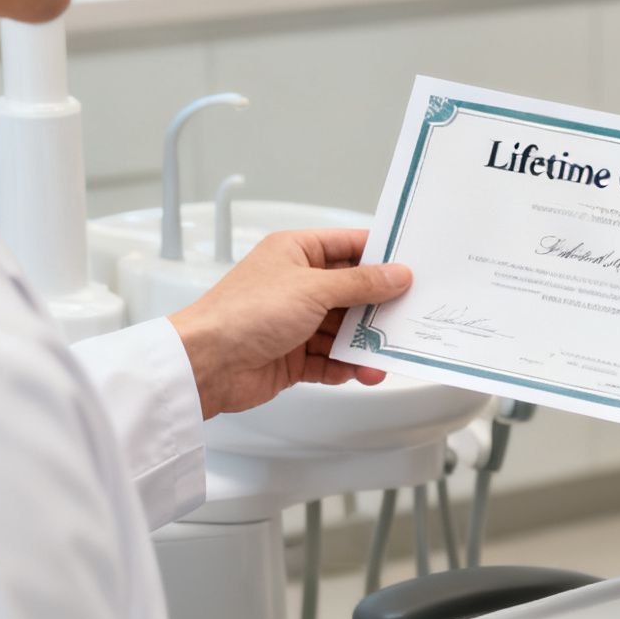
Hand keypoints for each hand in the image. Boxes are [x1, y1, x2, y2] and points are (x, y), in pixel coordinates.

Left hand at [167, 229, 409, 418]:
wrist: (205, 365)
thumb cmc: (244, 313)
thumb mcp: (313, 289)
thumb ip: (360, 284)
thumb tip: (397, 274)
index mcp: (296, 253)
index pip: (349, 247)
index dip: (381, 256)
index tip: (414, 266)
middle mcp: (297, 284)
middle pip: (352, 293)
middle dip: (378, 307)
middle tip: (409, 316)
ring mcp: (295, 322)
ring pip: (344, 330)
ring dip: (364, 344)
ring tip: (385, 355)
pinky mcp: (293, 356)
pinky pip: (330, 359)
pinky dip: (347, 366)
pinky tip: (363, 371)